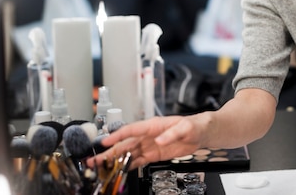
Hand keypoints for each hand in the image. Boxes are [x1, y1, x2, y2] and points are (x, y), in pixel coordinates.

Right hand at [87, 114, 207, 170]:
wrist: (200, 133)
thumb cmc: (193, 125)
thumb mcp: (185, 128)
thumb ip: (172, 134)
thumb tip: (160, 140)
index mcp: (152, 126)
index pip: (131, 130)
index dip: (117, 136)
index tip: (105, 142)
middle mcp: (147, 135)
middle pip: (125, 144)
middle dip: (109, 152)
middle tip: (95, 159)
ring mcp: (149, 145)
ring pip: (128, 153)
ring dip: (115, 160)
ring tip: (101, 166)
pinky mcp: (153, 154)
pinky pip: (138, 160)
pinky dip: (127, 166)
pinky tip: (118, 170)